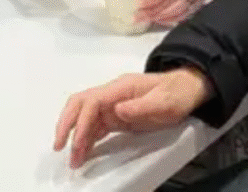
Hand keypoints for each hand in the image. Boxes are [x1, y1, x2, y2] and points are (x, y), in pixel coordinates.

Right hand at [53, 67, 212, 168]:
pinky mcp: (116, 116)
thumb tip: (117, 109)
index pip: (92, 102)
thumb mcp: (164, 101)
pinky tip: (83, 152)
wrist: (187, 89)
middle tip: (60, 146)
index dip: (81, 122)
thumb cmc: (177, 94)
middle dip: (66, 124)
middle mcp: (112, 94)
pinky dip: (87, 139)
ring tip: (73, 159)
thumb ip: (141, 106)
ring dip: (75, 136)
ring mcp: (113, 104)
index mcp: (121, 87)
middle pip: (80, 104)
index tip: (78, 143)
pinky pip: (96, 126)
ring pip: (84, 117)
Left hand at [134, 0, 211, 25]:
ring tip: (147, 20)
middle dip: (152, 11)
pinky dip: (171, 20)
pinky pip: (184, 15)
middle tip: (139, 17)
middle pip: (168, 2)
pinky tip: (161, 21)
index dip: (150, 0)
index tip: (139, 6)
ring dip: (160, 17)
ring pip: (177, 10)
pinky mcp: (197, 5)